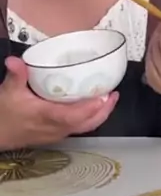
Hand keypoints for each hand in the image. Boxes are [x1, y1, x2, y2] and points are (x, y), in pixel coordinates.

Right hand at [0, 57, 118, 149]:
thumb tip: (15, 60)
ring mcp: (58, 133)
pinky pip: (80, 127)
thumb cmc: (4, 114)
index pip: (74, 116)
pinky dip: (90, 117)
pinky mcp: (57, 134)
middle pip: (87, 123)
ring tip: (109, 98)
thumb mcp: (8, 92)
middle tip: (114, 94)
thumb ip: (16, 75)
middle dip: (104, 110)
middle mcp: (57, 128)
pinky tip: (93, 106)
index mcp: (48, 117)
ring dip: (100, 114)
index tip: (105, 96)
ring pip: (85, 127)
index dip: (91, 108)